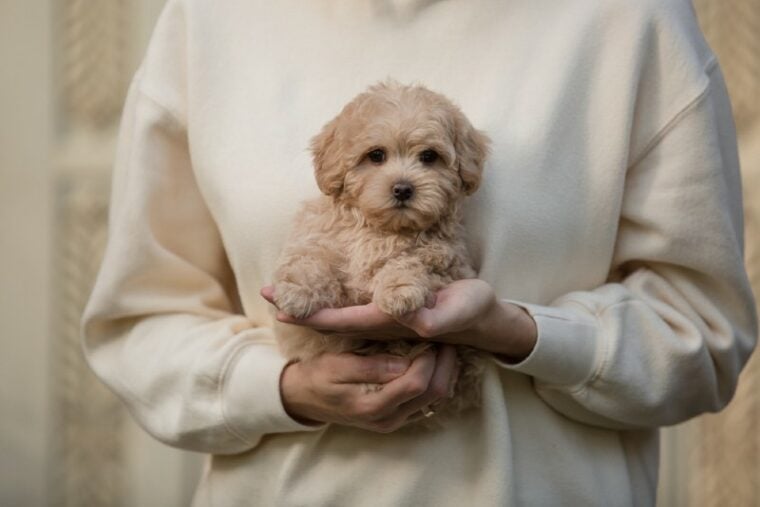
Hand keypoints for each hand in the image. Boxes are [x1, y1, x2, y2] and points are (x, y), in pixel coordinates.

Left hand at [262, 279, 537, 360]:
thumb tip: (416, 322)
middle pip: (331, 320)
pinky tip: (319, 294)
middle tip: (266, 294)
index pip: (343, 321)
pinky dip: (329, 302)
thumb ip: (440, 317)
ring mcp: (384, 320)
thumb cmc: (472, 312)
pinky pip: (351, 309)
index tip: (282, 306)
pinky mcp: (390, 311)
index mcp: (392, 322)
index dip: (312, 315)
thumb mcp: (462, 309)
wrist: (483, 321)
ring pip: (338, 315)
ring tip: (282, 292)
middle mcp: (381, 324)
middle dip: (300, 308)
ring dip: (310, 304)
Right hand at [280, 346, 457, 431]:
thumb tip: (404, 363)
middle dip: (444, 365)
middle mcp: (388, 419)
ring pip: (435, 400)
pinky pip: (427, 402)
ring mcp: (394, 421)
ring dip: (443, 373)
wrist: (304, 398)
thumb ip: (371, 367)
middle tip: (447, 339)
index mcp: (373, 406)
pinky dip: (435, 381)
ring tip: (443, 348)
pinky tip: (433, 362)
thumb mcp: (337, 365)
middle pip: (433, 394)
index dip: (429, 360)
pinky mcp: (397, 417)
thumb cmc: (318, 376)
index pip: (416, 384)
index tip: (430, 336)